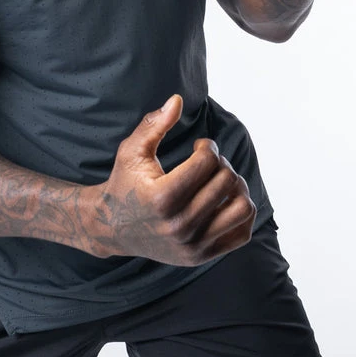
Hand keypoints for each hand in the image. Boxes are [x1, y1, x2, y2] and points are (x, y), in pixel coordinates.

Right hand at [88, 94, 256, 264]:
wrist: (113, 228)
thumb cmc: (125, 183)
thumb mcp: (132, 151)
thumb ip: (154, 125)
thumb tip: (178, 100)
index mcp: (162, 197)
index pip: (207, 162)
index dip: (208, 146)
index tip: (200, 146)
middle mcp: (179, 225)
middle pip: (226, 181)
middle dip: (221, 163)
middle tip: (209, 162)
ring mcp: (192, 244)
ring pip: (242, 208)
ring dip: (238, 187)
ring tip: (222, 180)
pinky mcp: (201, 256)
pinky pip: (242, 233)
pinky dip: (241, 212)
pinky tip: (225, 200)